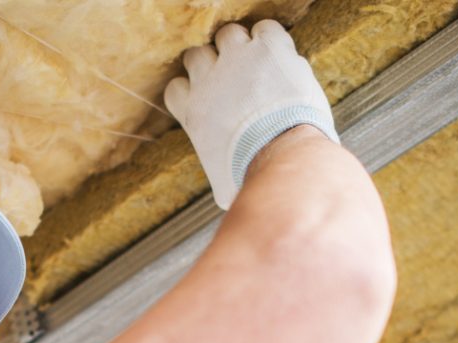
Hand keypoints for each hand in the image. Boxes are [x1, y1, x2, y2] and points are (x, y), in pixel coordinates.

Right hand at [164, 20, 339, 209]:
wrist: (281, 155)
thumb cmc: (252, 177)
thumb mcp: (223, 184)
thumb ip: (218, 176)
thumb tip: (223, 199)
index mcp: (193, 111)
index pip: (176, 88)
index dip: (194, 90)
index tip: (211, 99)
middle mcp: (208, 79)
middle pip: (197, 55)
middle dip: (215, 64)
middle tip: (237, 80)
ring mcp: (238, 59)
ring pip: (228, 35)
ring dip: (242, 47)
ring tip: (260, 65)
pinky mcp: (268, 47)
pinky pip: (265, 28)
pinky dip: (271, 39)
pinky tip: (280, 56)